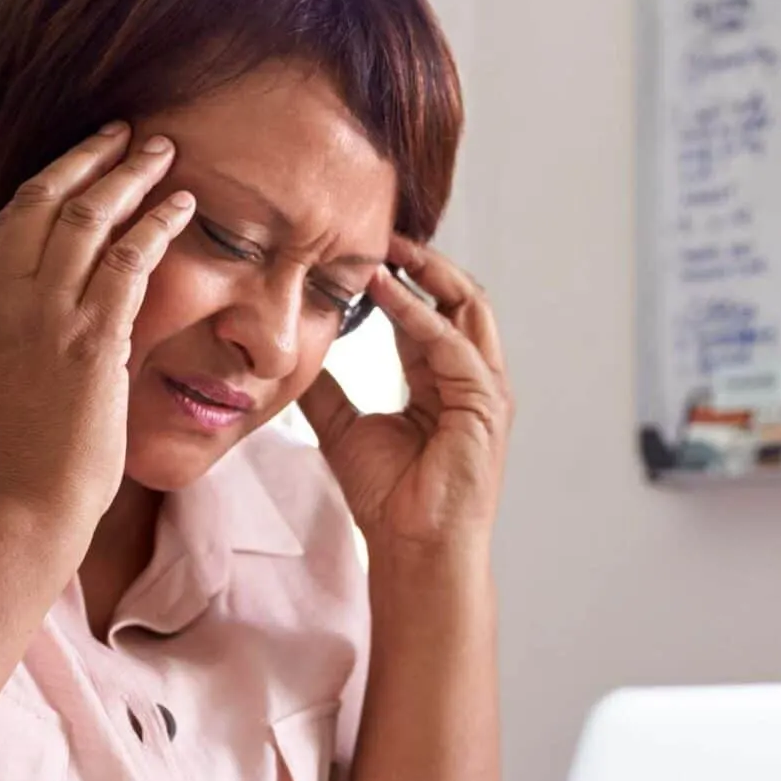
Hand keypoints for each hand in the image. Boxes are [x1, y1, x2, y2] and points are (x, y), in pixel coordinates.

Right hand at [0, 125, 194, 543]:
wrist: (21, 508)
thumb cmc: (16, 459)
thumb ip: (9, 332)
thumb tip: (40, 308)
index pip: (8, 221)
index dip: (48, 180)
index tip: (80, 158)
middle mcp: (1, 301)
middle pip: (45, 200)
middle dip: (90, 158)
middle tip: (127, 132)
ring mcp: (44, 317)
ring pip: (89, 218)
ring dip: (131, 175)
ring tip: (163, 149)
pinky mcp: (91, 339)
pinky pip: (130, 260)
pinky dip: (159, 223)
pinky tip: (183, 204)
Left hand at [299, 237, 511, 558]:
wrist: (413, 550)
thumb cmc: (390, 499)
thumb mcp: (343, 428)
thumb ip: (326, 389)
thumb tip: (295, 355)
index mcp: (443, 381)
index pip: (428, 311)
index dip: (399, 277)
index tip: (361, 249)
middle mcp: (471, 378)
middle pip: (458, 297)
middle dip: (422, 260)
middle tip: (379, 230)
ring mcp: (484, 389)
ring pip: (466, 307)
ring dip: (426, 272)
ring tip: (385, 246)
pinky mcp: (485, 403)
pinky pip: (451, 343)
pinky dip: (418, 313)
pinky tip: (383, 291)